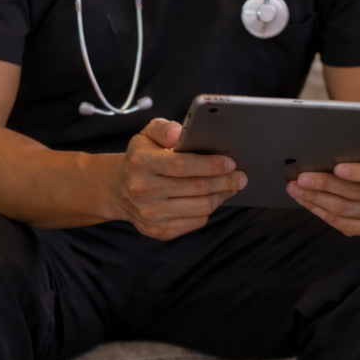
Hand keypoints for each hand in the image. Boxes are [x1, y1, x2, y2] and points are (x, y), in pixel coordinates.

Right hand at [113, 118, 246, 239]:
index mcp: (140, 163)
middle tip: (241, 176)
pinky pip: (195, 222)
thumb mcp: (146, 134)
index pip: (181, 165)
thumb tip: (179, 133)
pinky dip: (209, 209)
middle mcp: (142, 190)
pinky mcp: (158, 230)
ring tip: (231, 186)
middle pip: (195, 188)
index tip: (230, 162)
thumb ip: (164, 128)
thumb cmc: (141, 157)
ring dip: (221, 196)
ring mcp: (150, 214)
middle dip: (224, 181)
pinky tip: (213, 198)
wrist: (118, 189)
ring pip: (200, 207)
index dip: (209, 165)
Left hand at [287, 152, 359, 235]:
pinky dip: (319, 211)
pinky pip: (340, 223)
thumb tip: (354, 129)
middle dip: (326, 184)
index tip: (336, 168)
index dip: (358, 172)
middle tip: (302, 177)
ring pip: (344, 210)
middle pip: (357, 193)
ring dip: (316, 199)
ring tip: (296, 188)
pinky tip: (305, 200)